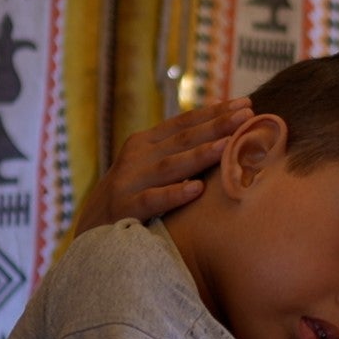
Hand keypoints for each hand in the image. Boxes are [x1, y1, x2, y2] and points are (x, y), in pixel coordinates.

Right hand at [74, 98, 253, 234]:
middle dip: (215, 125)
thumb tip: (224, 136)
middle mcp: (136, 158)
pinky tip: (197, 189)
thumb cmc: (131, 200)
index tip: (245, 103)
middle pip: (182, 139)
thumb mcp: (151, 170)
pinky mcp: (124, 210)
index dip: (214, 112)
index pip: (184, 123)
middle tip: (247, 114)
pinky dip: (174, 194)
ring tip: (227, 145)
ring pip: (169, 166)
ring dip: (199, 155)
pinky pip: (152, 201)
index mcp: (145, 144)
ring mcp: (128, 183)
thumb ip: (178, 153)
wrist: (91, 235)